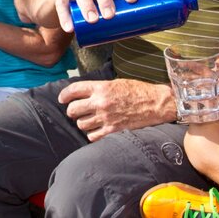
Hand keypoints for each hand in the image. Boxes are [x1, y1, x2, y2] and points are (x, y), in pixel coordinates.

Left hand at [57, 79, 175, 141]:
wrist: (156, 104)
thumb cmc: (138, 91)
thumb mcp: (116, 83)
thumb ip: (98, 88)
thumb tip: (82, 94)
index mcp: (101, 87)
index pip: (73, 90)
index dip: (64, 95)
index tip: (62, 99)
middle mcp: (101, 102)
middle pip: (73, 110)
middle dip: (72, 111)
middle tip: (76, 111)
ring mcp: (106, 118)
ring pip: (81, 124)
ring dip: (82, 123)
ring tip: (89, 120)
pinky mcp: (112, 130)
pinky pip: (92, 136)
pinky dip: (92, 134)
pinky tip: (97, 129)